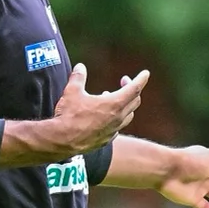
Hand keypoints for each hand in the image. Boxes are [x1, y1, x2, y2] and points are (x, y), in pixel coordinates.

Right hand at [0, 62, 150, 167]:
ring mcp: (113, 130)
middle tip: (124, 81)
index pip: (134, 89)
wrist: (62, 141)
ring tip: (112, 97)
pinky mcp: (107, 139)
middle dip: (132, 89)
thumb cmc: (69, 115)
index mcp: (114, 104)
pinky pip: (118, 127)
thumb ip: (78, 77)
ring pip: (128, 115)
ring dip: (125, 104)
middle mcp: (118, 118)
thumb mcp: (72, 91)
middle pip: (134, 101)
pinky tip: (106, 116)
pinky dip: (117, 118)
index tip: (146, 73)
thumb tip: (80, 67)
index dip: (141, 79)